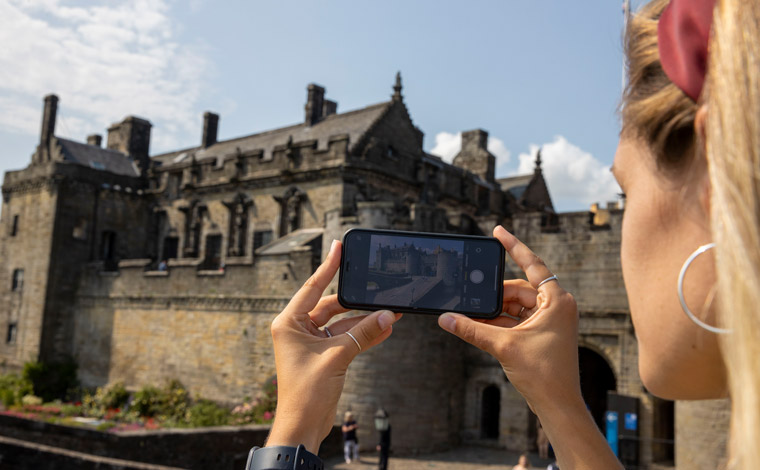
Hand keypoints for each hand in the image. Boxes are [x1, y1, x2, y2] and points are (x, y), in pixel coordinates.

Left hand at [267, 240, 401, 452]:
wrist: (303, 426)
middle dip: (356, 302)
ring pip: (342, 323)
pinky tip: (384, 329)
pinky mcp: (323, 355)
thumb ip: (363, 334)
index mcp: (289, 322)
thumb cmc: (305, 393)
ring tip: (389, 314)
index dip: (328, 266)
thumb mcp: (336, 357)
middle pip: (331, 305)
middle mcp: (298, 329)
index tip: (339, 246)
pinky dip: (363, 335)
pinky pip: (346, 338)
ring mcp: (311, 342)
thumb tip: (386, 316)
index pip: (312, 287)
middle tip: (378, 291)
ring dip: (364, 321)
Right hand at [438, 226, 621, 468]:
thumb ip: (472, 329)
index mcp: (557, 300)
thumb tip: (446, 318)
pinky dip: (498, 321)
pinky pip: (515, 319)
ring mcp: (549, 320)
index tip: (498, 231)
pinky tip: (478, 325)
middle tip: (470, 295)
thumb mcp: (504, 346)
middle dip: (494, 294)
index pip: (533, 264)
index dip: (514, 247)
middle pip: (518, 288)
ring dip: (494, 310)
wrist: (557, 405)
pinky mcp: (541, 333)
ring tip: (471, 315)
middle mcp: (556, 306)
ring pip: (514, 305)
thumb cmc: (545, 375)